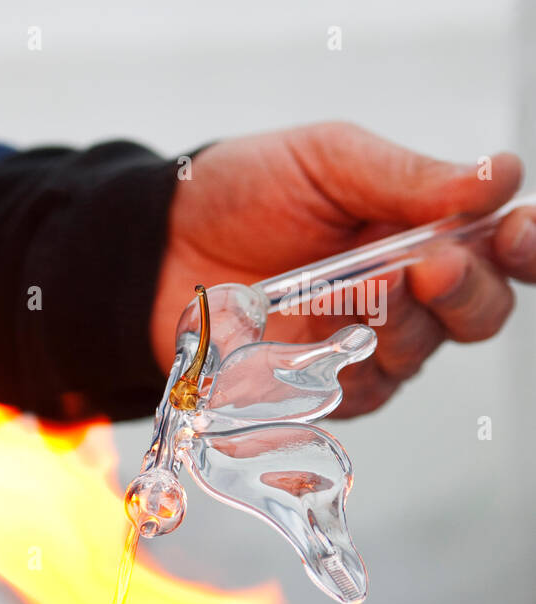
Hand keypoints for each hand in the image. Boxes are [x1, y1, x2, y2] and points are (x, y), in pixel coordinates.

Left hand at [153, 122, 535, 415]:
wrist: (155, 246)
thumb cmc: (241, 193)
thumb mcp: (325, 161)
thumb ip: (407, 176)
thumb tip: (500, 177)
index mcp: (421, 230)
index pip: (501, 249)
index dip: (522, 247)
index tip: (516, 232)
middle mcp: (405, 294)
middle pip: (477, 314)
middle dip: (467, 292)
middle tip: (434, 267)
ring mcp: (362, 347)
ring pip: (416, 354)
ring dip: (398, 324)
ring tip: (360, 290)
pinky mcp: (317, 388)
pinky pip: (354, 391)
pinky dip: (341, 365)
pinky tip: (313, 336)